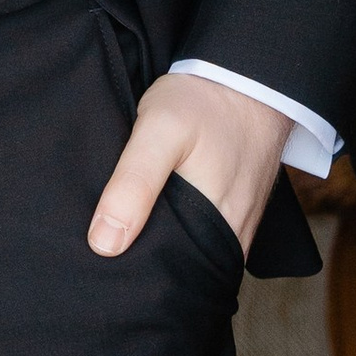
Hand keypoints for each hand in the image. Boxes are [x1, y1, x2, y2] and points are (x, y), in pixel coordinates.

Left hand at [87, 71, 289, 260]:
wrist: (252, 75)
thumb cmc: (205, 101)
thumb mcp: (160, 131)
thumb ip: (134, 183)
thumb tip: (104, 244)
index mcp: (216, 230)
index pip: (172, 279)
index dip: (138, 279)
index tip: (105, 272)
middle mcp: (234, 238)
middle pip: (184, 272)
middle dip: (149, 269)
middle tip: (107, 257)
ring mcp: (241, 226)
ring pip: (196, 257)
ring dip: (167, 251)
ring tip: (127, 240)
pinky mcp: (241, 212)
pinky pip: (209, 239)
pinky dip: (184, 235)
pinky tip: (157, 218)